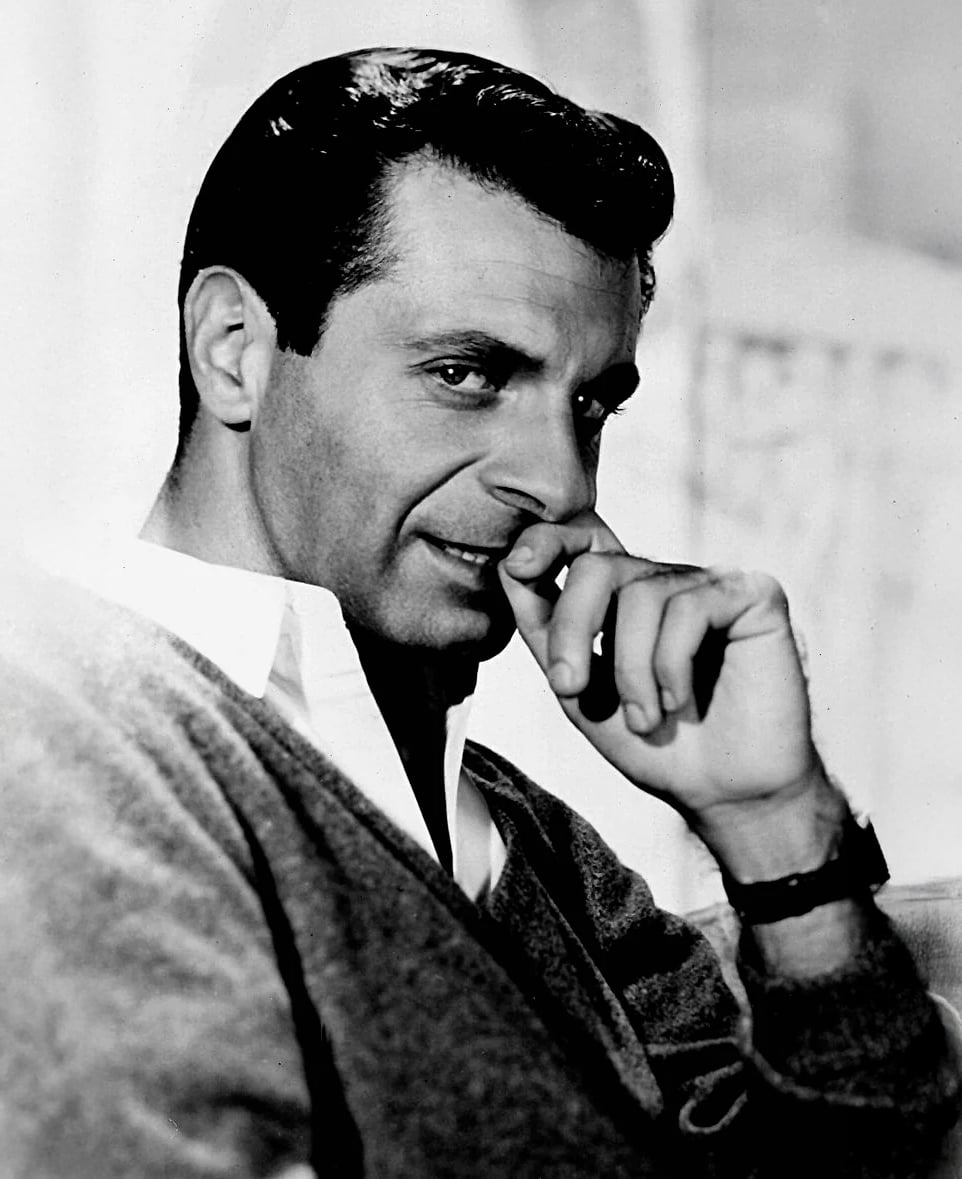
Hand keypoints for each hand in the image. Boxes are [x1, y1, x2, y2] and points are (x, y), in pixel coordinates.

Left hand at [498, 513, 821, 835]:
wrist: (724, 795)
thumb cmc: (657, 745)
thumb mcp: (582, 690)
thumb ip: (547, 632)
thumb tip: (511, 568)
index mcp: (625, 597)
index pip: (583, 540)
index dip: (548, 540)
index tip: (520, 567)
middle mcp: (667, 581)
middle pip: (596, 567)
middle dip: (572, 629)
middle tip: (571, 687)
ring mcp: (711, 584)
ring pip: (642, 596)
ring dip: (631, 673)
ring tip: (647, 721)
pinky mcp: (753, 596)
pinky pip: (691, 610)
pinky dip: (673, 667)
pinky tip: (682, 703)